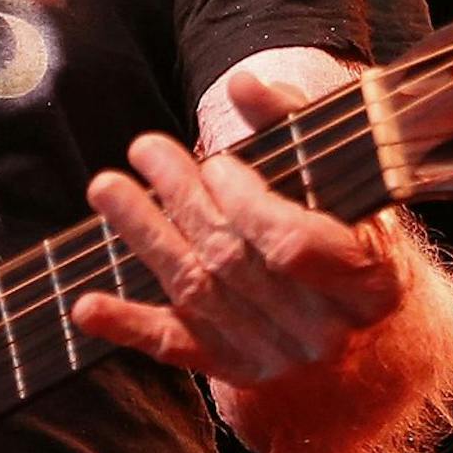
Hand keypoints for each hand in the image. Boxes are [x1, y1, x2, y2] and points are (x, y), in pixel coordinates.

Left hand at [71, 68, 400, 385]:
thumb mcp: (342, 185)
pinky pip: (175, 348)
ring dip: (145, 236)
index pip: (291, 244)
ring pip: (197, 291)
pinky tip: (86, 307)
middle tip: (146, 149)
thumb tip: (243, 83)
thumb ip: (295, 128)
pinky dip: (127, 325)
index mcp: (365, 280)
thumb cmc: (351, 238)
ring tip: (106, 188)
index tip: (220, 164)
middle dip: (183, 200)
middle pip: (233, 260)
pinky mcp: (234, 369)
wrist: (366, 336)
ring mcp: (276, 356)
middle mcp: (323, 329)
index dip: (247, 203)